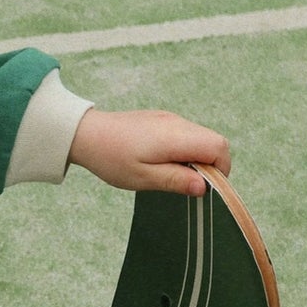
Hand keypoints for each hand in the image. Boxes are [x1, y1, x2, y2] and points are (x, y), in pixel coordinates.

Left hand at [68, 108, 231, 195]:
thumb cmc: (112, 158)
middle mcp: (177, 123)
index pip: (219, 147)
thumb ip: (176, 180)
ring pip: (201, 137)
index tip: (204, 187)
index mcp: (176, 136)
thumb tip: (205, 187)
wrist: (85, 134)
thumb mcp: (144, 177)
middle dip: (210, 165)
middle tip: (186, 182)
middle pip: (214, 141)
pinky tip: (162, 161)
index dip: (220, 170)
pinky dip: (185, 150)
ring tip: (170, 173)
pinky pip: (186, 134)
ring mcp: (170, 119)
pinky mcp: (162, 119)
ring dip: (196, 158)